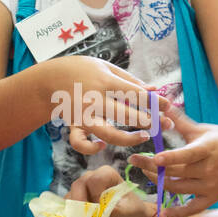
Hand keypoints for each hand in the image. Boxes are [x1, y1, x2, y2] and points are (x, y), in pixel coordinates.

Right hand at [41, 55, 173, 154]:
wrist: (49, 78)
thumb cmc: (82, 70)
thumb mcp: (106, 68)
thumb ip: (131, 80)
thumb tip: (155, 89)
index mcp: (105, 81)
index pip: (135, 93)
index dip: (155, 102)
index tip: (169, 107)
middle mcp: (94, 99)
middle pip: (126, 114)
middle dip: (149, 121)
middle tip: (166, 125)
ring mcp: (83, 115)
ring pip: (108, 134)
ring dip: (129, 139)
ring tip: (145, 137)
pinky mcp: (73, 125)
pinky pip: (81, 143)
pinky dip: (91, 148)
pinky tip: (102, 146)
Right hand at [68, 166, 155, 216]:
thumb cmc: (131, 213)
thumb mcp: (126, 212)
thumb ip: (110, 210)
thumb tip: (94, 212)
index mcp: (106, 174)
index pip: (94, 180)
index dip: (95, 196)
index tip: (101, 210)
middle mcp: (91, 178)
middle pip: (77, 186)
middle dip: (81, 205)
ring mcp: (82, 190)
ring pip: (70, 198)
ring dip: (76, 213)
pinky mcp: (76, 203)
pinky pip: (67, 208)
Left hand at [126, 108, 217, 216]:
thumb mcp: (203, 128)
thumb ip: (180, 120)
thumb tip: (161, 104)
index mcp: (208, 148)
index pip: (188, 154)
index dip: (171, 157)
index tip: (155, 158)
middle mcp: (210, 169)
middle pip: (177, 172)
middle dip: (153, 167)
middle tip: (135, 160)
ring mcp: (211, 185)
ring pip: (180, 188)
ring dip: (160, 183)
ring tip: (146, 173)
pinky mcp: (212, 197)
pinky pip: (193, 209)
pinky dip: (178, 213)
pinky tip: (162, 214)